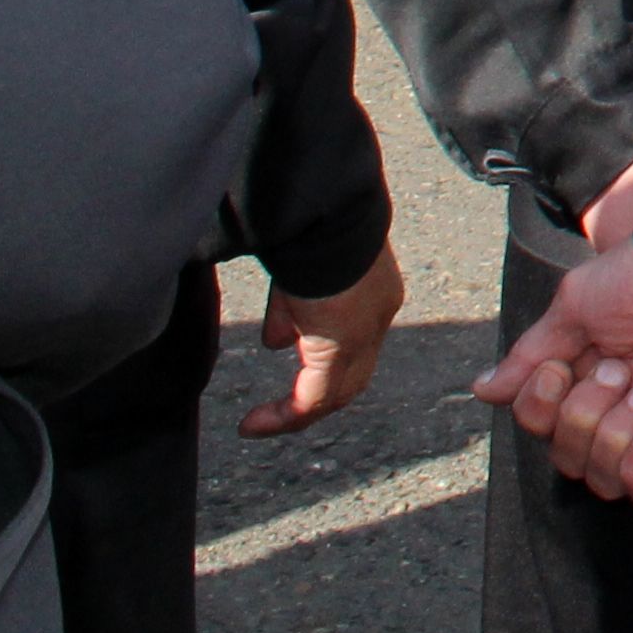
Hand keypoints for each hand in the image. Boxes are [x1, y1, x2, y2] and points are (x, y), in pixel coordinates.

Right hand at [237, 240, 406, 436]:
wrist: (323, 207)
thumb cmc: (308, 223)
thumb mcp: (298, 271)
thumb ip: (291, 309)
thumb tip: (277, 342)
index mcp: (373, 290)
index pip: (355, 337)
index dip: (323, 358)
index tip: (285, 360)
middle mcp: (378, 314)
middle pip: (352, 374)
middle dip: (315, 395)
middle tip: (279, 413)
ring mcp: (365, 332)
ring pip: (337, 392)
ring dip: (296, 412)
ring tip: (259, 424)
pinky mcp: (340, 346)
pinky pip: (314, 399)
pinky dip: (285, 416)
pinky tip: (254, 424)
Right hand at [468, 243, 632, 510]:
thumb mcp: (576, 311)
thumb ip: (531, 357)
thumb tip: (482, 391)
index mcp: (585, 383)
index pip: (542, 429)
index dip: (540, 409)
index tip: (558, 370)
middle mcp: (616, 413)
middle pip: (569, 462)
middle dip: (582, 418)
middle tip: (619, 370)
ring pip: (605, 482)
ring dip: (613, 434)